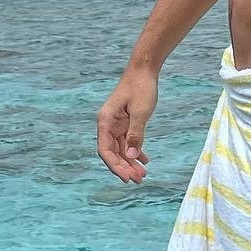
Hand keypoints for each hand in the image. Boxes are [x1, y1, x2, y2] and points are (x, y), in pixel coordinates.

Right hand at [96, 67, 157, 182]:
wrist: (144, 70)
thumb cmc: (141, 87)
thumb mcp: (141, 112)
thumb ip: (135, 135)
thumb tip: (131, 157)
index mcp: (105, 121)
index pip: (105, 150)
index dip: (115, 166)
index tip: (127, 178)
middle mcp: (108, 124)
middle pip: (113, 153)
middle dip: (125, 168)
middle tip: (139, 180)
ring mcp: (116, 124)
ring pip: (121, 149)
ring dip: (131, 162)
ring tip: (143, 175)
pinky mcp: (125, 122)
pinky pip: (127, 142)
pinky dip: (135, 151)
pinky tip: (145, 160)